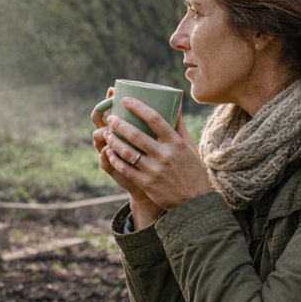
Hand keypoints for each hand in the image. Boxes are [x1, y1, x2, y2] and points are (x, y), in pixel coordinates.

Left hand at [91, 94, 210, 219]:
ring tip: (106, 134)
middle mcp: (165, 155)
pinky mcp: (147, 184)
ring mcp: (155, 170)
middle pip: (137, 135)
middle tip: (110, 118)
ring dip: (114, 141)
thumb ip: (179, 125)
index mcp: (176, 143)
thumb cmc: (192, 170)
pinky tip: (108, 152)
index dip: (138, 107)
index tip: (125, 100)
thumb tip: (176, 102)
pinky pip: (126, 169)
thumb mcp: (190, 146)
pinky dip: (115, 160)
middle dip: (119, 124)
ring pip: (128, 152)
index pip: (155, 119)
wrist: (194, 201)